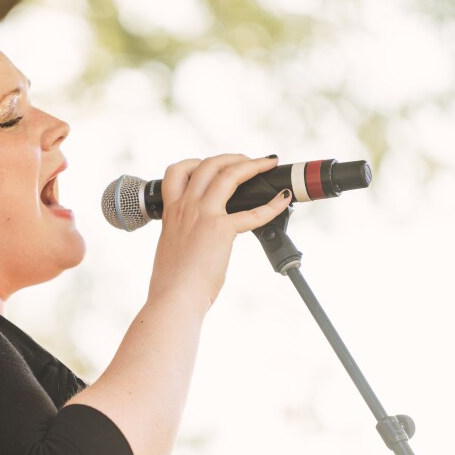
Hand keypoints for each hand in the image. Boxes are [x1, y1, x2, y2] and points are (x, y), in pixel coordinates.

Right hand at [147, 153, 291, 309]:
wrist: (174, 297)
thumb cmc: (172, 281)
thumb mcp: (171, 247)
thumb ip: (184, 234)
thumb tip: (197, 238)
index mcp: (171, 212)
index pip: (176, 171)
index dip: (196, 162)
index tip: (212, 166)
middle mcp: (185, 207)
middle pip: (208, 165)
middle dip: (231, 158)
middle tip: (247, 161)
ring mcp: (203, 215)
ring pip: (228, 174)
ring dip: (252, 165)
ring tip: (266, 164)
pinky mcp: (221, 229)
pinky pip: (253, 212)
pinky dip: (272, 205)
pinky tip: (282, 201)